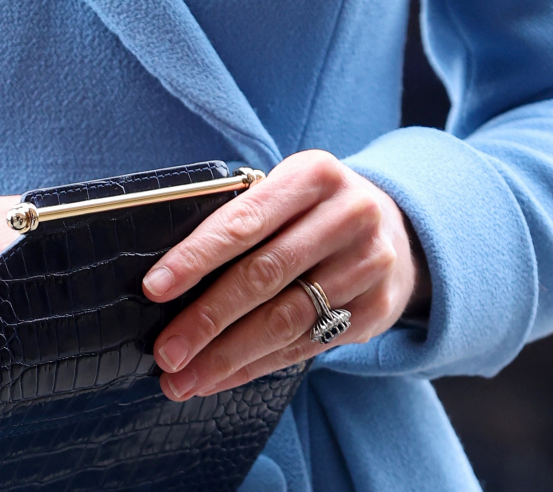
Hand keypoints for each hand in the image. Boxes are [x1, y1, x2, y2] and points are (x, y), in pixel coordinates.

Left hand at [143, 151, 429, 399]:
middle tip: (166, 352)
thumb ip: (243, 217)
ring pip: (285, 319)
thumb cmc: (315, 208)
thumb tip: (170, 277)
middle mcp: (347, 216)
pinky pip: (307, 346)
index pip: (244, 220)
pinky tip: (225, 377)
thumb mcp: (288, 189)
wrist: (397, 229)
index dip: (196, 257)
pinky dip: (258, 365)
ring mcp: (367, 265)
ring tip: (185, 378)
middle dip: (207, 319)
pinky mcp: (375, 310)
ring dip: (228, 356)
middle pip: (264, 275)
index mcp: (314, 174)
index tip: (155, 288)